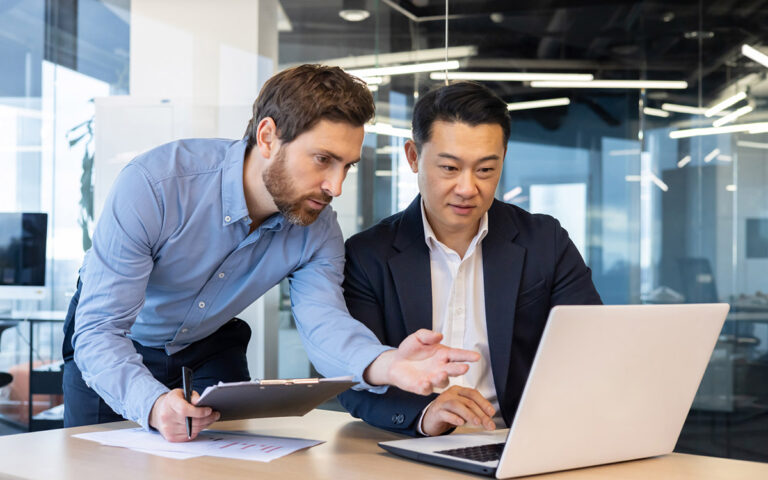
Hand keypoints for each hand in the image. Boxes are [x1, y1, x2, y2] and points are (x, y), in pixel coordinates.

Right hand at [148, 389, 219, 441]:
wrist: (158, 412)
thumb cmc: (173, 401)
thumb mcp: (182, 393)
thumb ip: (193, 396)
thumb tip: (200, 401)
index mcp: (170, 403)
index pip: (185, 410)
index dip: (199, 411)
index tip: (209, 410)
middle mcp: (167, 418)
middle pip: (192, 421)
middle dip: (207, 418)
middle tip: (216, 414)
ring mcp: (168, 429)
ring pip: (193, 429)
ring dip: (205, 424)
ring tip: (211, 418)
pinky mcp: (171, 438)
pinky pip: (190, 435)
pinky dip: (198, 430)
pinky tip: (202, 424)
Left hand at [364, 329, 480, 394]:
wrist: (395, 362)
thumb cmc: (410, 350)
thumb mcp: (418, 337)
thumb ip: (428, 335)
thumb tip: (439, 335)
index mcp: (443, 355)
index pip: (458, 355)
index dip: (467, 356)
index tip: (476, 356)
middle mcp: (441, 368)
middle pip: (453, 369)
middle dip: (459, 369)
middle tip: (464, 367)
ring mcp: (432, 378)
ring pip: (442, 381)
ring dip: (443, 378)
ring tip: (442, 373)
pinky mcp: (421, 387)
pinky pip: (426, 389)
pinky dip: (426, 387)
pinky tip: (425, 383)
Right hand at [421, 386, 495, 435]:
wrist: (430, 419)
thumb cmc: (448, 413)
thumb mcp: (462, 411)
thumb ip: (474, 412)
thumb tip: (488, 419)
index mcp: (458, 391)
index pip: (473, 393)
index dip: (484, 403)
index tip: (491, 412)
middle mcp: (450, 394)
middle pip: (468, 401)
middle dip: (481, 413)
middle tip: (488, 423)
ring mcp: (442, 402)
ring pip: (457, 405)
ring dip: (469, 414)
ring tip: (477, 422)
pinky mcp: (436, 412)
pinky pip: (445, 413)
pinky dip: (454, 418)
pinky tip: (461, 423)